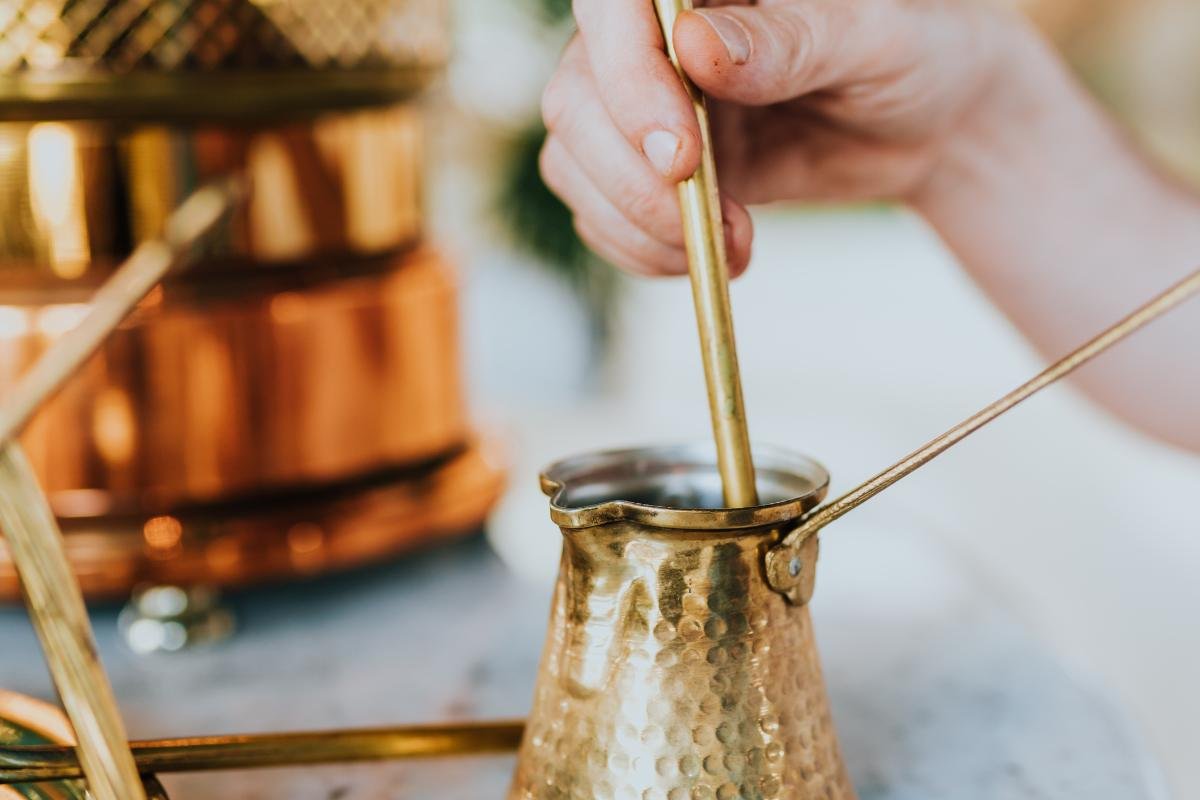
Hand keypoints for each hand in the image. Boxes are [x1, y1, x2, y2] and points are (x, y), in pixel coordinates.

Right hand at [539, 0, 1024, 276]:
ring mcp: (644, 106)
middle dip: (632, 178)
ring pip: (574, 162)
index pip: (612, 6)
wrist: (929, 125)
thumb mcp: (874, 42)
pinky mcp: (648, 168)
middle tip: (712, 222)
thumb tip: (696, 46)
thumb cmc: (915, 55)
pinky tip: (708, 255)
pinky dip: (641, 250)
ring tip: (731, 245)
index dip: (625, 78)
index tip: (680, 155)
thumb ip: (789, 42)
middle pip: (577, 97)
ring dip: (638, 225)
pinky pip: (597, 214)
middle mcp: (655, 40)